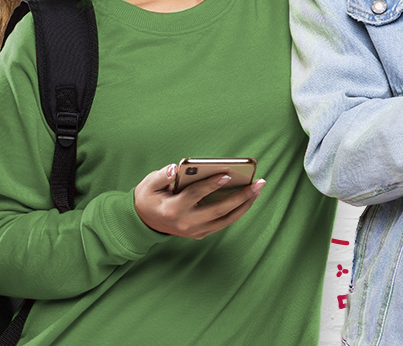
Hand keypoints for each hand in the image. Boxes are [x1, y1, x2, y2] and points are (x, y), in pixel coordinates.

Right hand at [133, 162, 264, 239]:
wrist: (144, 222)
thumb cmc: (150, 198)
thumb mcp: (148, 184)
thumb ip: (161, 176)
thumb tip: (175, 169)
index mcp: (172, 209)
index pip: (195, 195)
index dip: (211, 185)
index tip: (227, 175)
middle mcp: (185, 223)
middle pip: (218, 210)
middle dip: (240, 196)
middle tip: (258, 182)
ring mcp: (194, 231)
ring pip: (225, 220)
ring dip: (245, 204)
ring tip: (258, 188)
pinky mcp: (201, 233)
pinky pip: (224, 222)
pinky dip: (238, 210)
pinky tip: (249, 197)